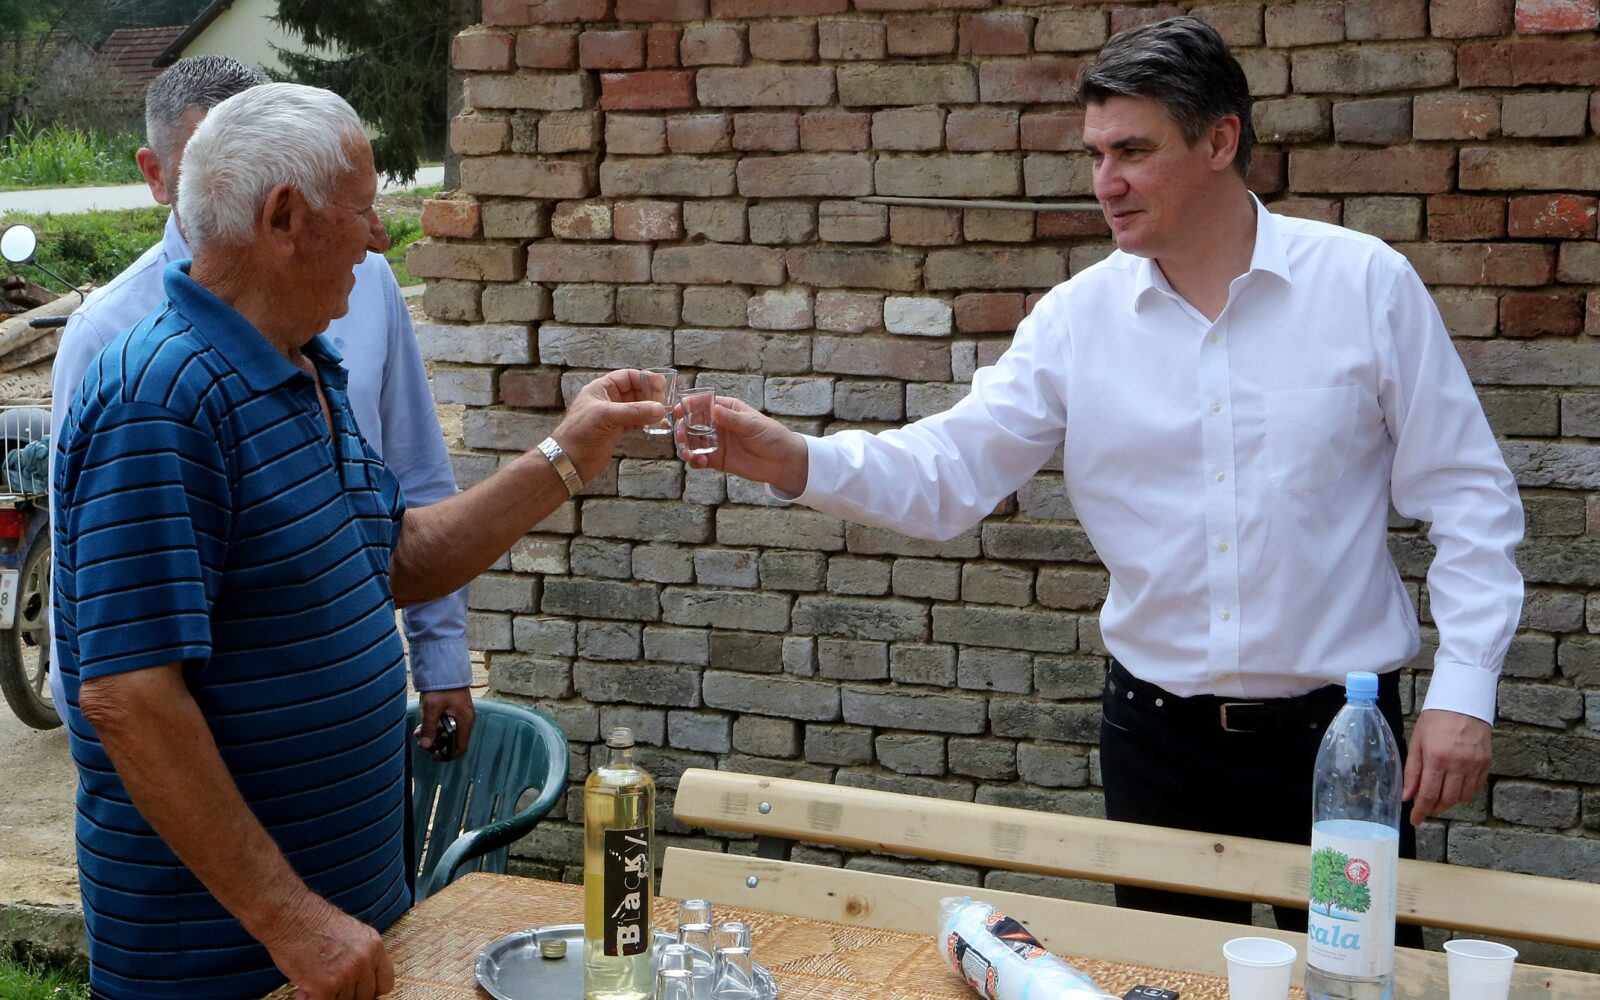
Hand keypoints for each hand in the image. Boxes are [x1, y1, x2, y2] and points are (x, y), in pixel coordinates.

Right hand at [260, 891, 393, 999]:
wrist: (291, 915)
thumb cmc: (313, 921)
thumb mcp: (351, 933)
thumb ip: (359, 956)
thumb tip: (357, 980)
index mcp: (374, 946)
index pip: (385, 982)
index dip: (371, 989)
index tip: (359, 990)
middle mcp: (365, 961)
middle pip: (365, 996)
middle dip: (348, 994)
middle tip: (332, 988)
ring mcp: (347, 975)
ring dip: (329, 997)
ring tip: (314, 986)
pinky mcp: (326, 986)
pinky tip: (304, 992)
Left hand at [417, 688, 474, 761]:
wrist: (445, 665)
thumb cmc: (442, 685)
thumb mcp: (432, 707)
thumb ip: (429, 727)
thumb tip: (426, 746)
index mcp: (465, 721)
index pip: (461, 747)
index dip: (448, 755)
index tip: (434, 756)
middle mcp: (465, 719)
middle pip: (453, 740)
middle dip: (437, 744)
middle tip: (422, 742)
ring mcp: (459, 713)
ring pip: (448, 731)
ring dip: (434, 735)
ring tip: (419, 732)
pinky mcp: (453, 708)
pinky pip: (446, 722)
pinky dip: (435, 726)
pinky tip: (423, 724)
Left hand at [551, 369, 665, 481]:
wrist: (568, 461)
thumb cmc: (580, 433)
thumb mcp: (606, 416)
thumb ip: (634, 411)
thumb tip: (659, 409)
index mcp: (600, 389)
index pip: (627, 377)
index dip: (644, 378)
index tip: (661, 384)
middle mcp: (607, 400)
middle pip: (634, 391)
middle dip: (649, 394)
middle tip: (664, 402)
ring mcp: (612, 416)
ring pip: (636, 407)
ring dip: (649, 409)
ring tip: (664, 413)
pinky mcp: (615, 431)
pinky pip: (635, 421)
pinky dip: (646, 422)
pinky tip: (656, 424)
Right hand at [675, 395, 808, 495]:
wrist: (783, 462)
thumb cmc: (772, 436)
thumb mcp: (754, 425)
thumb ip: (733, 419)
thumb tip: (714, 409)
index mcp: (727, 409)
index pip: (703, 404)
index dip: (688, 406)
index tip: (678, 411)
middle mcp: (718, 425)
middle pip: (692, 424)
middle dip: (683, 429)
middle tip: (680, 436)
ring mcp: (716, 442)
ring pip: (692, 442)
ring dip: (685, 446)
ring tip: (687, 454)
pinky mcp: (717, 459)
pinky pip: (699, 459)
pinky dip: (695, 461)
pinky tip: (699, 462)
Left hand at [1402, 709, 1491, 825]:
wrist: (1463, 702)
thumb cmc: (1435, 720)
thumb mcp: (1417, 743)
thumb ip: (1412, 771)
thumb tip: (1406, 796)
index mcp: (1436, 758)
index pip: (1428, 795)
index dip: (1421, 811)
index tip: (1415, 820)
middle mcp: (1458, 764)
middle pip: (1447, 799)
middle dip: (1434, 808)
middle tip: (1425, 808)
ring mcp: (1474, 765)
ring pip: (1462, 797)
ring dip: (1449, 802)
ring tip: (1438, 798)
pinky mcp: (1486, 763)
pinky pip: (1475, 788)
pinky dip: (1464, 794)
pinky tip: (1454, 790)